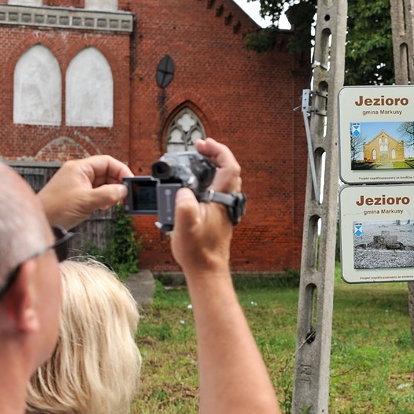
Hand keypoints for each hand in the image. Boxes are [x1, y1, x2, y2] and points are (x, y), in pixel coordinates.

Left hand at [38, 155, 132, 228]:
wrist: (40, 221)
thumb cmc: (54, 209)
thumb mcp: (86, 201)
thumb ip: (108, 194)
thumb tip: (123, 190)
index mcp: (79, 168)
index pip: (107, 162)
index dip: (121, 171)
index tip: (130, 182)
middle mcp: (79, 173)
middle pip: (106, 172)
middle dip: (117, 183)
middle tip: (125, 195)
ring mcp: (78, 184)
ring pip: (102, 183)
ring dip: (111, 192)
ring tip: (115, 202)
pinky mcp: (78, 195)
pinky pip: (97, 192)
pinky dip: (104, 198)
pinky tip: (105, 206)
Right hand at [170, 138, 241, 272]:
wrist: (207, 269)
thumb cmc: (198, 251)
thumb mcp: (185, 227)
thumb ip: (185, 206)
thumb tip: (184, 192)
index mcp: (221, 199)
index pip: (229, 166)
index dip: (219, 151)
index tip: (203, 144)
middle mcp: (227, 201)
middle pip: (230, 169)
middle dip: (216, 154)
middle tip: (199, 149)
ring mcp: (225, 208)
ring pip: (226, 179)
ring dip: (214, 166)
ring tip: (197, 160)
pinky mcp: (221, 214)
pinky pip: (220, 189)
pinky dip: (211, 179)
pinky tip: (196, 183)